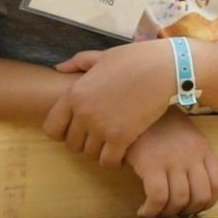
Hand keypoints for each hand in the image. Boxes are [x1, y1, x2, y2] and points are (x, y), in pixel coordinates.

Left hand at [44, 41, 175, 167]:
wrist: (165, 67)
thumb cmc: (136, 58)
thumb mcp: (103, 56)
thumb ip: (78, 62)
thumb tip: (58, 68)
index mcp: (75, 94)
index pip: (52, 128)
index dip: (62, 132)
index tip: (77, 130)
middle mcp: (83, 113)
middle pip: (72, 144)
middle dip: (84, 143)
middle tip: (99, 138)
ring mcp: (102, 127)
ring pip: (90, 154)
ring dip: (100, 152)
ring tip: (111, 145)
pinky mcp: (122, 137)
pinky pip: (108, 161)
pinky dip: (114, 161)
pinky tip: (122, 154)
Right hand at [125, 109, 217, 217]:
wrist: (138, 106)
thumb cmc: (159, 124)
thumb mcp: (186, 136)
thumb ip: (193, 156)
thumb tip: (190, 186)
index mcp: (203, 150)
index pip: (217, 184)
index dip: (208, 202)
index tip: (193, 208)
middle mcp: (193, 157)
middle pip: (201, 196)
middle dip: (188, 212)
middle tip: (173, 214)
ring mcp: (174, 161)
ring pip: (180, 200)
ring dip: (168, 213)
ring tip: (156, 213)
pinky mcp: (152, 165)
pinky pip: (158, 198)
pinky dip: (152, 210)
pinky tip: (143, 211)